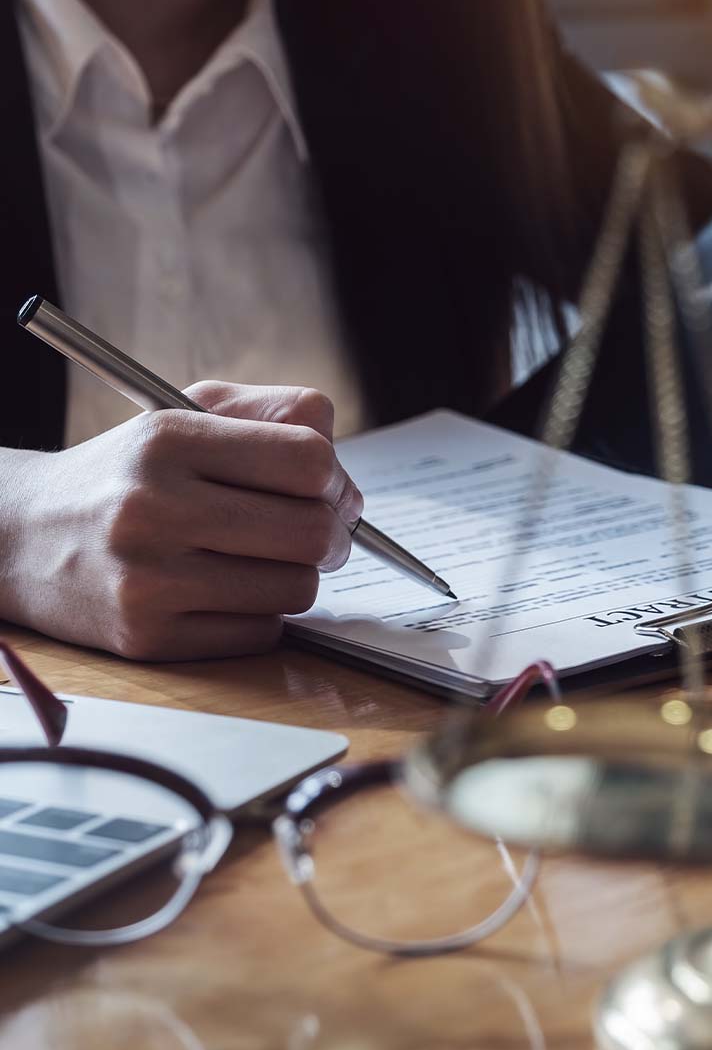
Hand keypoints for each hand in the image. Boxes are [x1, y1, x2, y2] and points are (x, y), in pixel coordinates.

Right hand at [0, 384, 362, 659]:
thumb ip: (272, 413)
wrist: (18, 536)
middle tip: (321, 535)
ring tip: (266, 561)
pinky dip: (261, 614)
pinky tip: (228, 592)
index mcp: (169, 438)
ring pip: (296, 588)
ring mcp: (148, 578)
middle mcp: (154, 506)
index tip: (331, 491)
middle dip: (334, 535)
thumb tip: (342, 468)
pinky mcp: (146, 637)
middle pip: (312, 531)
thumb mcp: (183, 413)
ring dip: (298, 577)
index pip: (307, 459)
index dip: (337, 479)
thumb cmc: (126, 472)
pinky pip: (261, 633)